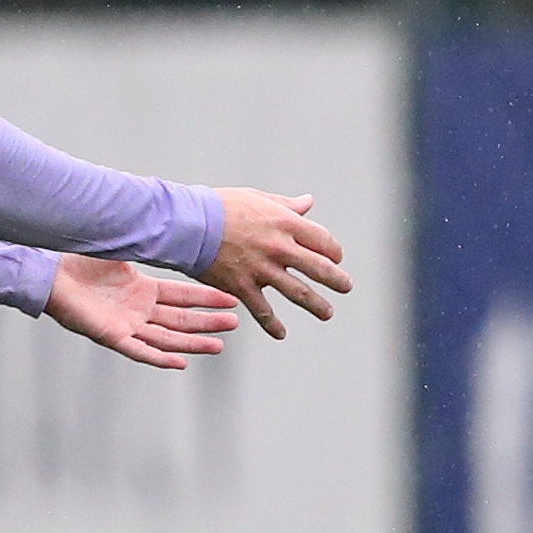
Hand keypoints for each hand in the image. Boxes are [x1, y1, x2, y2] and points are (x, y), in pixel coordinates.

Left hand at [46, 254, 242, 370]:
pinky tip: (181, 362)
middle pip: (181, 320)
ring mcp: (126, 324)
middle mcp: (137, 310)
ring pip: (167, 338)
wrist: (48, 272)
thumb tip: (167, 220)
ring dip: (193, 343)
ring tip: (219, 345)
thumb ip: (144, 242)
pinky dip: (160, 357)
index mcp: (142, 290)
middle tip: (235, 322)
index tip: (232, 298)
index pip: (183, 296)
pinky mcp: (111, 336)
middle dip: (208, 322)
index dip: (207, 298)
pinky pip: (140, 350)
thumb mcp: (119, 248)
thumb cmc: (76, 259)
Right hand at [201, 190, 351, 339]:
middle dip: (337, 280)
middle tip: (346, 287)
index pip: (323, 241)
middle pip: (319, 268)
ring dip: (317, 305)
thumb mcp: (257, 198)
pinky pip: (263, 310)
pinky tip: (281, 334)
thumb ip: (286, 205)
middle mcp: (278, 247)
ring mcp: (262, 269)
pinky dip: (273, 325)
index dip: (333, 250)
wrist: (186, 223)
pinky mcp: (242, 286)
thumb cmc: (219, 206)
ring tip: (328, 313)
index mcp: (285, 223)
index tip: (336, 257)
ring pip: (299, 293)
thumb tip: (309, 202)